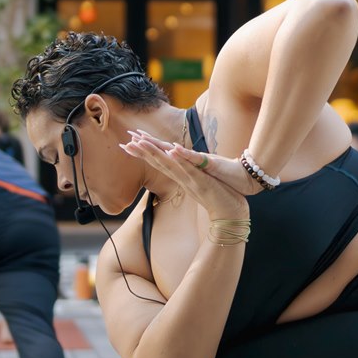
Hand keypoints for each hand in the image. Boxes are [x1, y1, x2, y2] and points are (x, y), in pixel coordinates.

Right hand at [122, 129, 255, 220]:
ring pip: (170, 165)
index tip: (127, 145)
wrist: (232, 214)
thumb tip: (180, 169)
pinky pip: (190, 170)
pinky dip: (181, 160)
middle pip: (159, 163)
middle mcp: (182, 179)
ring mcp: (191, 181)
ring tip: (140, 143)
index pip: (159, 163)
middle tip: (125, 143)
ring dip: (155, 154)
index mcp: (181, 177)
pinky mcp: (203, 183)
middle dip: (142, 152)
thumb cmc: (218, 198)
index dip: (143, 154)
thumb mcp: (200, 183)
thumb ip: (189, 176)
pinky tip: (171, 151)